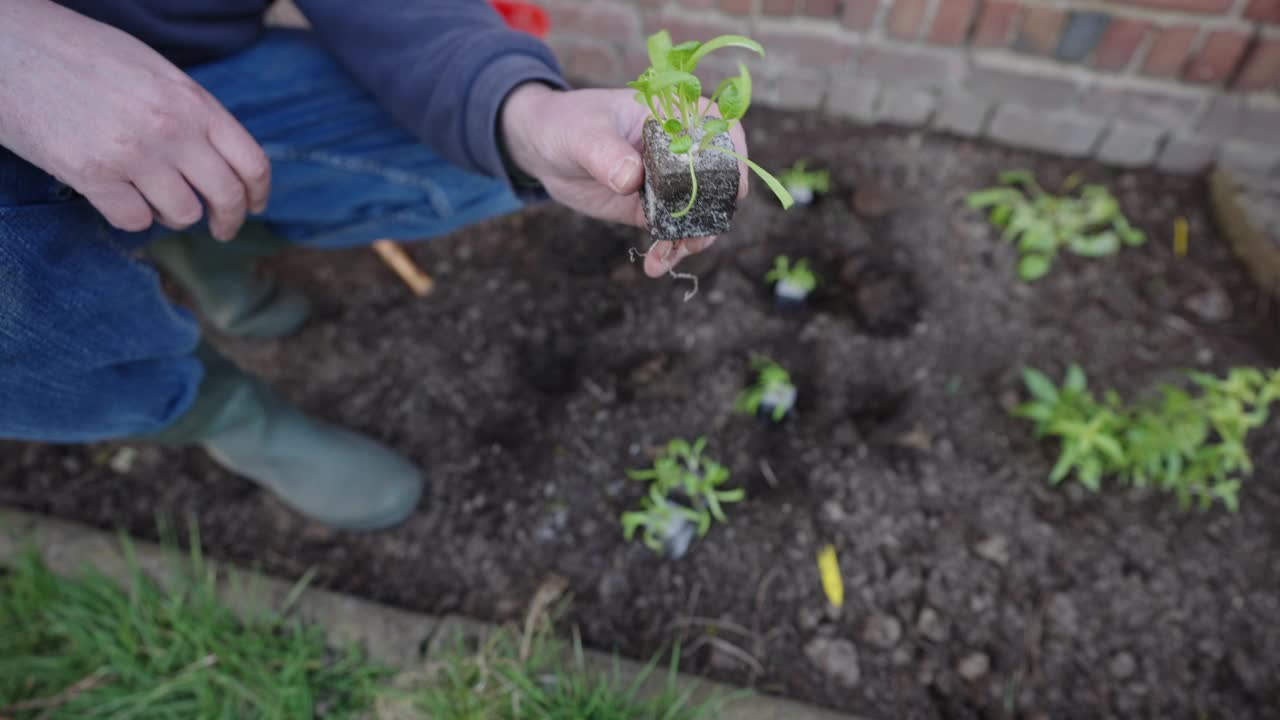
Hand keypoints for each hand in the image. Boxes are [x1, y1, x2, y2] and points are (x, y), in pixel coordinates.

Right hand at [0, 0, 269, 240]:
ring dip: (174, 215)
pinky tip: (121, 198)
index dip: (258, 193)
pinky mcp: (92, 175)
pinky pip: (135, 221)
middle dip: (229, 220)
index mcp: (191, 99)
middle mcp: (171, 128)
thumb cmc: (77, 52)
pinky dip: (132, 217)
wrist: (8, 46)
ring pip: (183, 214)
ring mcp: (133, 153)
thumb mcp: (151, 69)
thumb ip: (190, 110)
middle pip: (227, 197)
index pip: (252, 161)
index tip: (255, 207)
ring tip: (158, 200)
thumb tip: (220, 155)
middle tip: (221, 229)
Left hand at [500, 84, 748, 277]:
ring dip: (693, 238)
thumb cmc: (567, 123)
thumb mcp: (583, 134)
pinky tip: (655, 266)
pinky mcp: (650, 208)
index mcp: (673, 116)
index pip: (720, 129)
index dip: (734, 156)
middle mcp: (679, 150)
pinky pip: (670, 231)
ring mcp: (667, 182)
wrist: (543, 148)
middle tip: (697, 235)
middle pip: (717, 180)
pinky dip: (668, 250)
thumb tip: (631, 177)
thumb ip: (607, 153)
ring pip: (697, 212)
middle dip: (714, 211)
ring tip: (672, 256)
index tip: (733, 187)